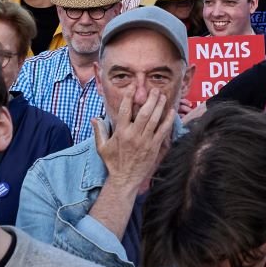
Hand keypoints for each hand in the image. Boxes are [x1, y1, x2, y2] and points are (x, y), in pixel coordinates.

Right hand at [93, 82, 175, 196]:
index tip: (133, 87)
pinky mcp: (154, 147)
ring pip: (154, 120)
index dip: (129, 97)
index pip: (125, 110)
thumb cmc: (113, 162)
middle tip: (154, 89)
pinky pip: (163, 131)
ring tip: (162, 96)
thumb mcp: (102, 147)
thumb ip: (99, 131)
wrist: (124, 179)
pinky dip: (168, 121)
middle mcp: (133, 135)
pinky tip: (171, 112)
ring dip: (159, 106)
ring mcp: (145, 141)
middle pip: (144, 112)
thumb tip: (94, 118)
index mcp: (120, 132)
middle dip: (150, 99)